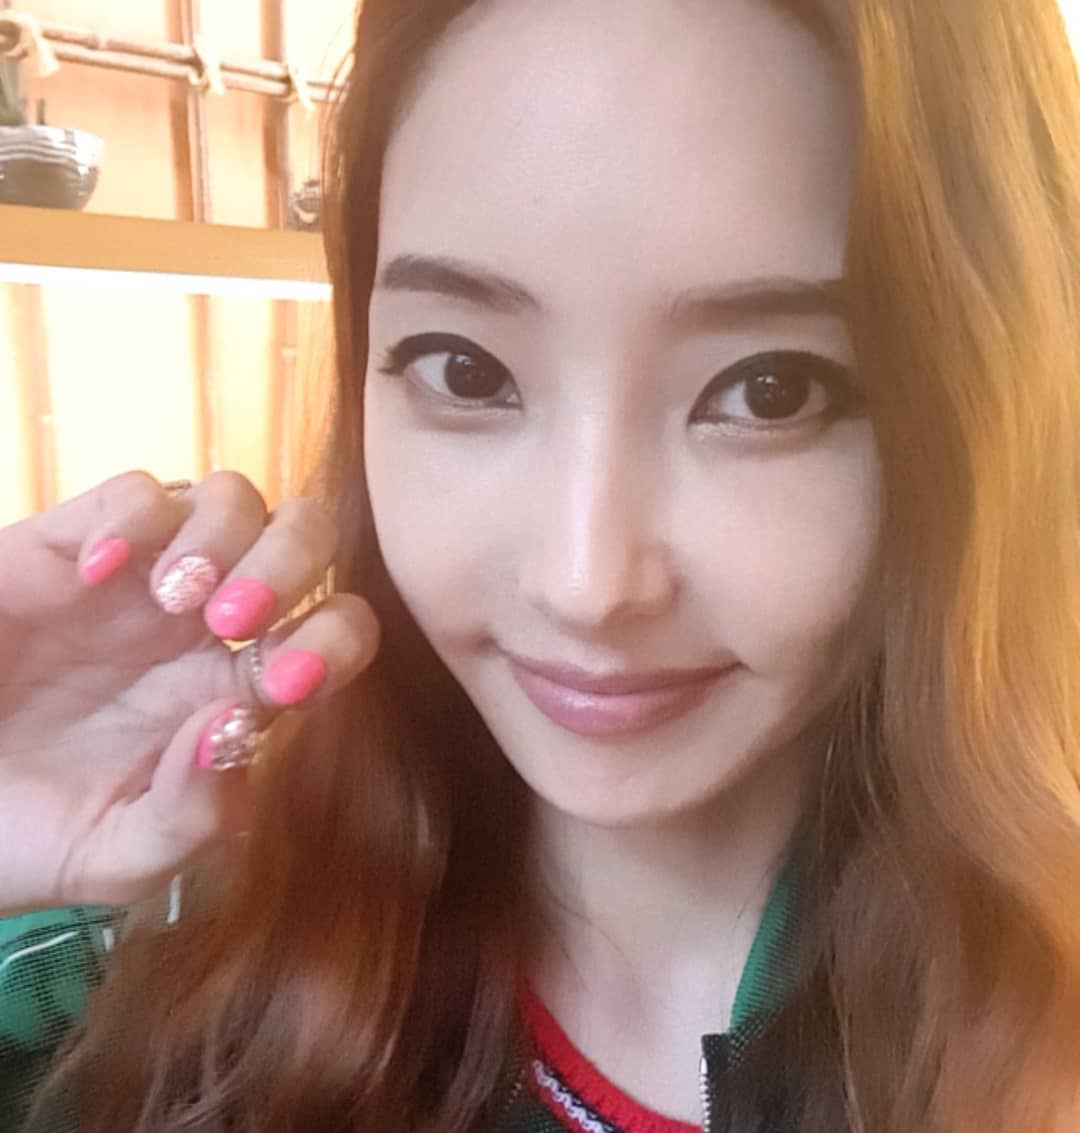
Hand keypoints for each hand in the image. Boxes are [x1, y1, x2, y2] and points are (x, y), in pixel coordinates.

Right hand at [0, 471, 378, 915]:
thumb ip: (194, 816)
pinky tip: (98, 573)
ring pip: (231, 497)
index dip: (335, 643)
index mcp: (239, 688)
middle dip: (290, 564)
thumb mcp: (120, 855)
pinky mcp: (72, 547)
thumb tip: (237, 728)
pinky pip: (134, 492)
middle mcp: (208, 623)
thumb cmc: (28, 833)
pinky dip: (133, 517)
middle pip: (304, 537)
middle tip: (230, 622)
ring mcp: (144, 579)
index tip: (283, 684)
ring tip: (172, 596)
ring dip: (223, 534)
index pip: (335, 631)